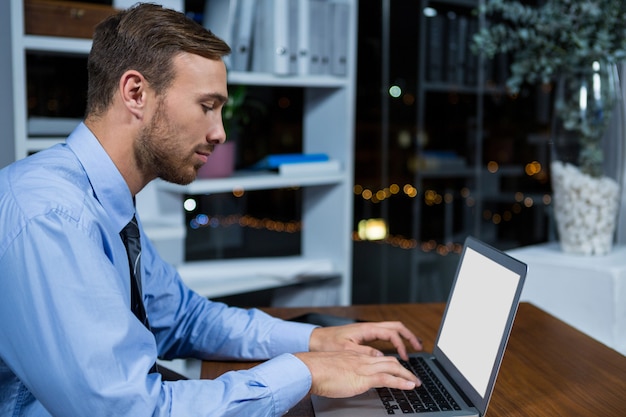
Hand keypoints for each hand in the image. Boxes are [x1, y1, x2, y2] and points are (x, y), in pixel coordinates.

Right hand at [294, 350, 419, 397]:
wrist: (310, 369)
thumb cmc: (317, 371)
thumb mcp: (334, 369)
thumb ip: (344, 371)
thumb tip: (348, 379)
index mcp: (355, 356)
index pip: (378, 357)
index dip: (390, 364)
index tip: (397, 370)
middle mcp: (362, 359)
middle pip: (389, 360)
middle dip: (403, 369)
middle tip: (412, 377)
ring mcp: (364, 367)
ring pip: (392, 367)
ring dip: (407, 375)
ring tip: (415, 383)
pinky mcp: (363, 377)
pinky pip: (387, 378)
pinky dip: (401, 382)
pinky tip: (409, 386)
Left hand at [309, 321, 422, 360]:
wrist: (315, 339)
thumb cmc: (328, 343)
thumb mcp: (346, 349)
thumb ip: (364, 353)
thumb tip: (381, 357)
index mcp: (366, 329)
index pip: (391, 333)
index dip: (401, 344)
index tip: (405, 357)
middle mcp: (368, 327)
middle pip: (395, 327)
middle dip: (409, 336)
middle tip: (419, 347)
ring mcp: (367, 330)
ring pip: (391, 329)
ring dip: (403, 337)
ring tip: (413, 347)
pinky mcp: (364, 335)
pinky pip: (384, 335)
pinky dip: (394, 340)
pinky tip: (396, 349)